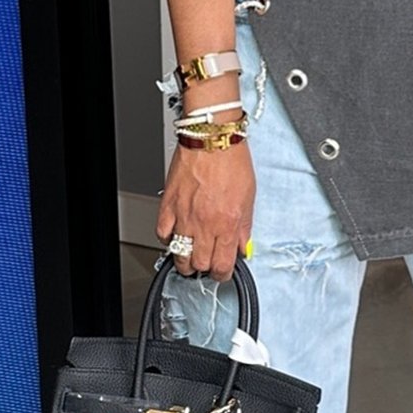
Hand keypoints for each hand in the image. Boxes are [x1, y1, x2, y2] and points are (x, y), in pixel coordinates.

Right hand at [157, 135, 255, 282]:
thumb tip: (243, 247)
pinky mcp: (169, 205)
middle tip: (207, 262)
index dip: (223, 274)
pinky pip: (163, 233)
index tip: (223, 271)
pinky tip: (175, 235)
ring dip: (185, 259)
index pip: (223, 265)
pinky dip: (168, 239)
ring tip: (190, 256)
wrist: (213, 139)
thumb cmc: (232, 162)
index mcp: (227, 224)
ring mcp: (185, 216)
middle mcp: (205, 224)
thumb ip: (245, 227)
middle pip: (199, 264)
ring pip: (179, 254)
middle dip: (204, 268)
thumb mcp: (249, 198)